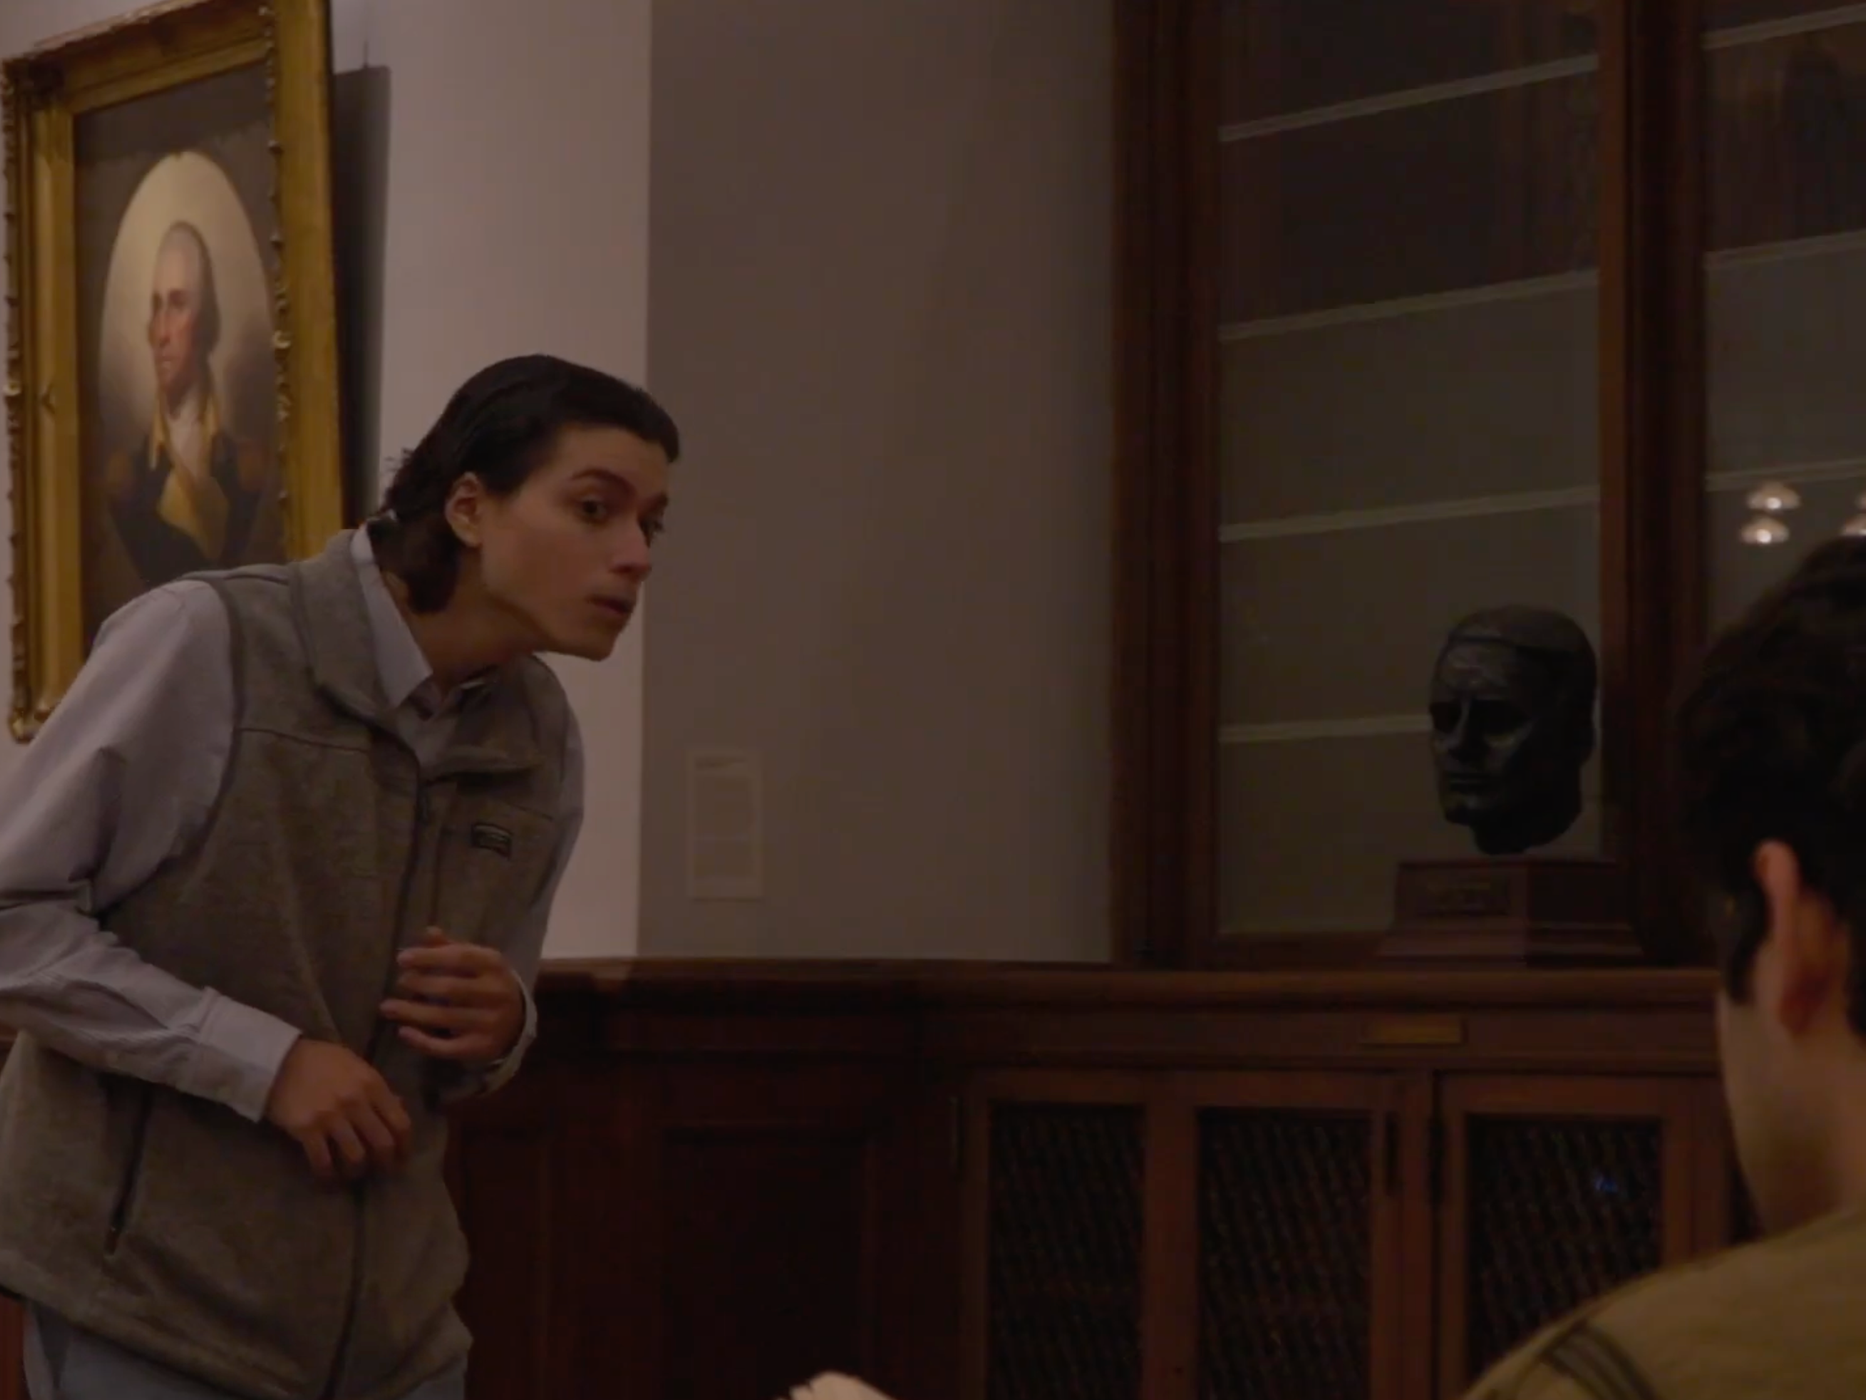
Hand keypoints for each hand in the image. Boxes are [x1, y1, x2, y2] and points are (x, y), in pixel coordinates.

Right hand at [264, 1040, 411, 1183]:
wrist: (280, 1060)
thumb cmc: (322, 1061)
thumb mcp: (357, 1066)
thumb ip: (378, 1088)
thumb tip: (400, 1107)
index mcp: (373, 1085)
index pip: (400, 1122)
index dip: (404, 1146)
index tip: (402, 1157)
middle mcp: (356, 1102)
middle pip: (382, 1144)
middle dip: (386, 1164)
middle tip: (382, 1172)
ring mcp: (331, 1116)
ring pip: (356, 1157)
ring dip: (358, 1172)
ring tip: (354, 1174)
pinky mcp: (306, 1129)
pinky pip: (323, 1162)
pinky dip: (328, 1176)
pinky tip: (329, 1180)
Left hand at [379, 927, 525, 1066]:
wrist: (518, 1022)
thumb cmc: (489, 983)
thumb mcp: (478, 962)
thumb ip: (453, 948)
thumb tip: (428, 932)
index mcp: (495, 966)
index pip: (461, 957)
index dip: (430, 957)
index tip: (402, 959)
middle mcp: (495, 994)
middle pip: (451, 989)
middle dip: (420, 984)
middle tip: (400, 982)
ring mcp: (488, 1023)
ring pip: (444, 1018)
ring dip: (412, 1012)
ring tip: (387, 1008)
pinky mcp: (479, 1048)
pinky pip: (446, 1047)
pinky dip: (422, 1041)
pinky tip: (403, 1032)